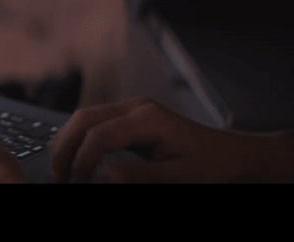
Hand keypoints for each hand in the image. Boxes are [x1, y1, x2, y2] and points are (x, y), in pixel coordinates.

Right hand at [49, 97, 293, 182]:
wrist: (236, 156)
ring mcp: (133, 110)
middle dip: (65, 147)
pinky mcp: (132, 119)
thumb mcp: (179, 177)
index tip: (79, 185)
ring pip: (85, 117)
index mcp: (148, 118)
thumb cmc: (213, 167)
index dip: (83, 161)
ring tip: (62, 171)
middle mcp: (137, 107)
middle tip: (58, 177)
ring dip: (68, 142)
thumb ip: (138, 175)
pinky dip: (80, 140)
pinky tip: (77, 161)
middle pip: (84, 118)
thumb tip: (100, 176)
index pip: (99, 134)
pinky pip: (96, 123)